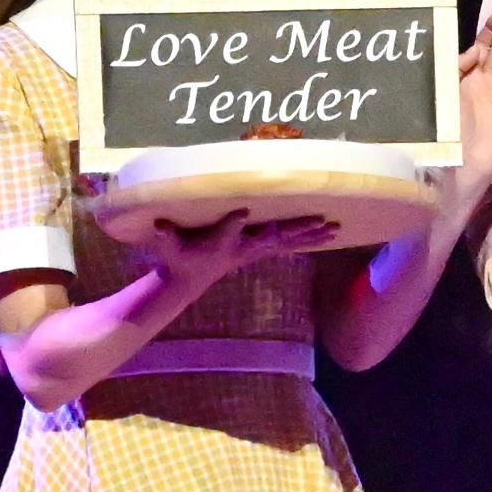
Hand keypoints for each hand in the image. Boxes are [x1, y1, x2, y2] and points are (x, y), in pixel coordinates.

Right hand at [142, 210, 336, 303]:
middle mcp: (244, 248)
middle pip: (272, 237)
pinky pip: (290, 244)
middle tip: (318, 220)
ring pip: (287, 241)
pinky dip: (310, 239)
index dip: (233, 224)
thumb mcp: (168, 247)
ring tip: (334, 227)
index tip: (241, 212)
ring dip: (311, 235)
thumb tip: (157, 224)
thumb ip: (164, 235)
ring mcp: (255, 250)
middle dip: (295, 228)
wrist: (191, 279)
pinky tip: (331, 233)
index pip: (228, 232)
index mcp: (220, 245)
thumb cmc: (179, 257)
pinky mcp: (261, 249)